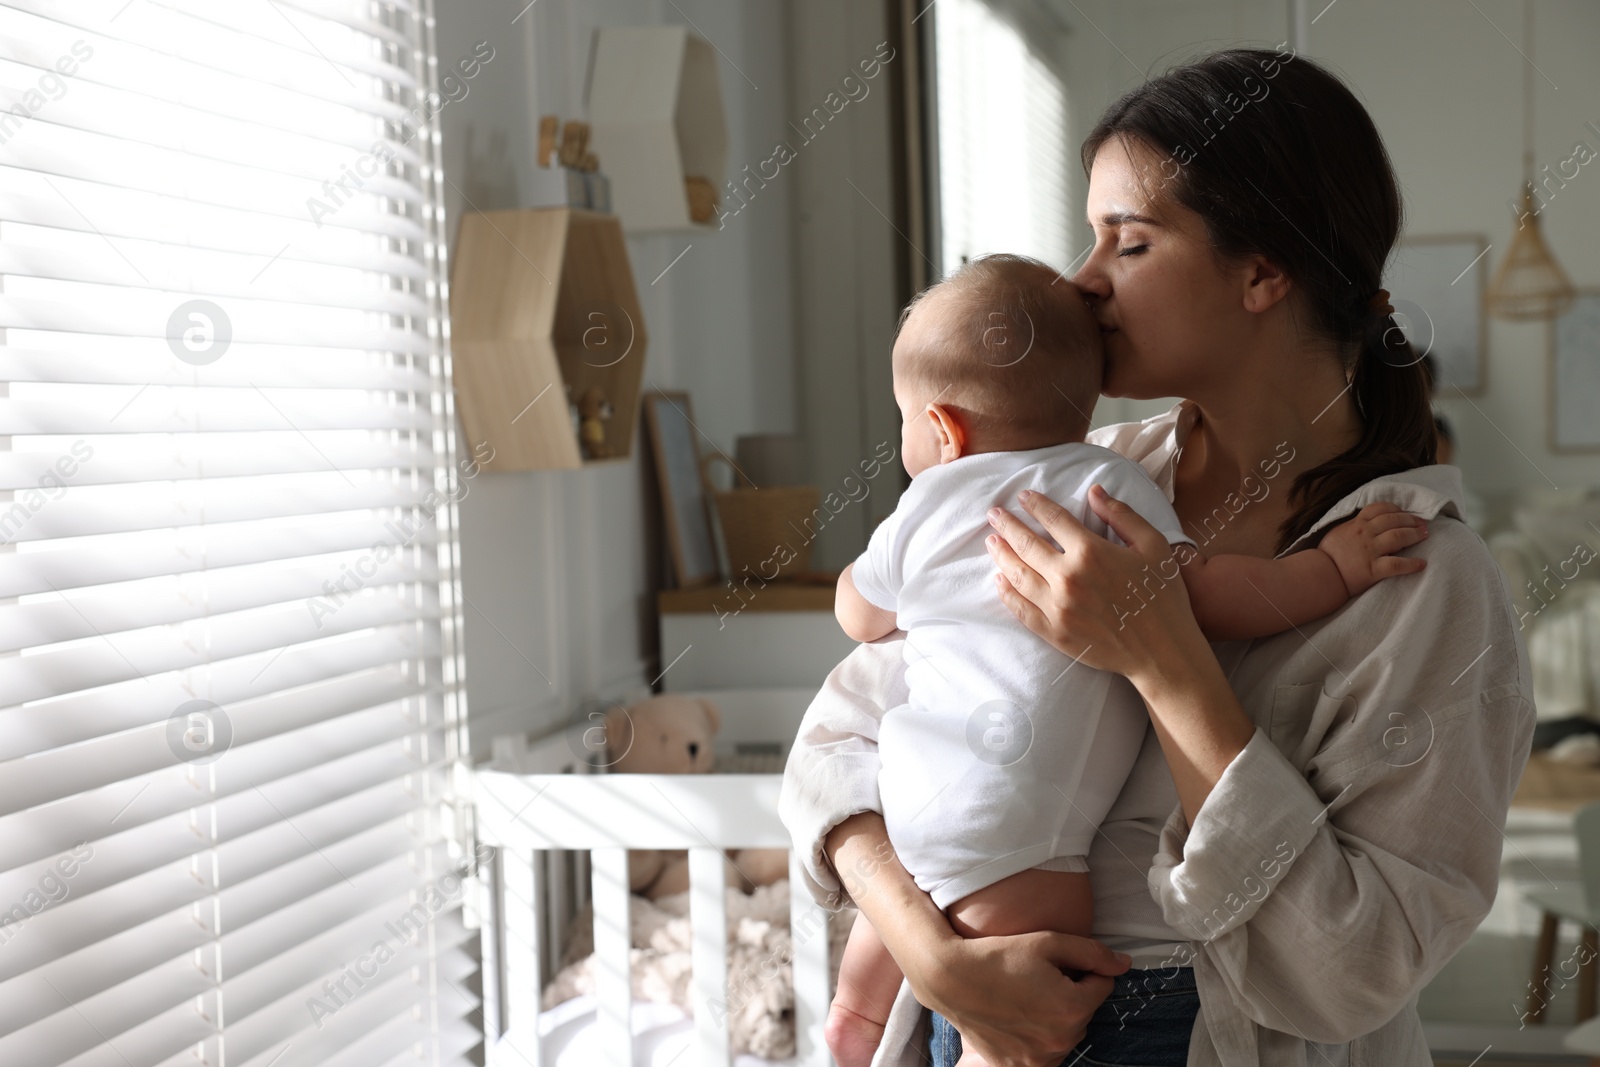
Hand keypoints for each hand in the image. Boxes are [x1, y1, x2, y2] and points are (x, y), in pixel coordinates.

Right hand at [908, 930, 1127, 1065]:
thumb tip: (1125, 964)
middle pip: (1084, 1012)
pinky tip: (1017, 1018)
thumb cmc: (1000, 955)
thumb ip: (1092, 953)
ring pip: (1065, 1034)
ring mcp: (1038, 1059)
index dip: (1082, 969)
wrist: (951, 978)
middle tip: (1038, 977)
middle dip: (1071, 994)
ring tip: (1026, 996)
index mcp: (1073, 1008)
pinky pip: (1043, 1053)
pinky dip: (1037, 1037)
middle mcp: (1060, 1040)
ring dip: (1056, 1017)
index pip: (1102, 985)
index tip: (1057, 963)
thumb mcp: (1048, 942)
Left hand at [984, 484, 1203, 686]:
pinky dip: (1007, 592)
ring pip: (1017, 575)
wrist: (1163, 653)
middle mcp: (1068, 578)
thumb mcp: (1153, 546)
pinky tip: (1000, 580)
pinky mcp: (1054, 633)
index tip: (1022, 497)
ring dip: (1001, 555)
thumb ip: (1121, 515)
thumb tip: (1094, 491)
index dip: (1035, 505)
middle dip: (1007, 525)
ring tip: (992, 541)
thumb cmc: (1162, 597)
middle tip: (994, 514)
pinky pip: (1021, 609)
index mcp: (1091, 552)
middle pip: (1027, 545)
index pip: (1053, 519)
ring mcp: (1058, 607)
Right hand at [1317, 502, 1427, 595]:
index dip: (1397, 509)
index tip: (1406, 514)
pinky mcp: (1373, 569)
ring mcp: (1370, 551)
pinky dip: (1411, 564)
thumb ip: (1354, 526)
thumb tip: (1369, 523)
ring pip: (1399, 537)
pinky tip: (1421, 564)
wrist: (1319, 575)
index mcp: (1357, 523)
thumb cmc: (1327, 555)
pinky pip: (1396, 565)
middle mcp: (1365, 533)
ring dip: (1415, 535)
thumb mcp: (1338, 532)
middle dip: (1412, 520)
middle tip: (1422, 524)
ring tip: (1424, 535)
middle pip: (1394, 520)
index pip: (1381, 508)